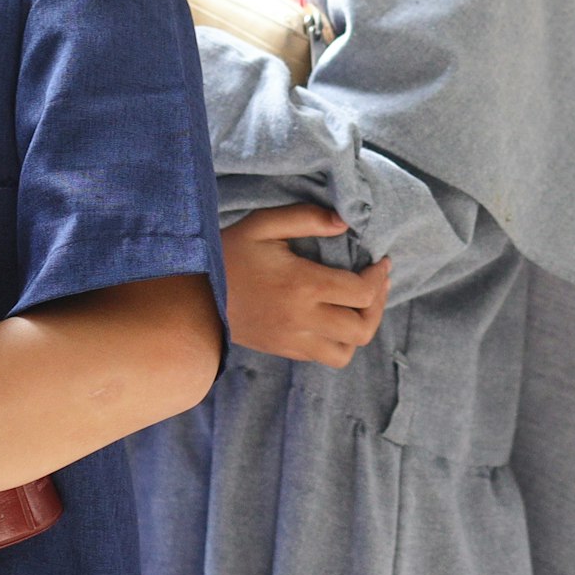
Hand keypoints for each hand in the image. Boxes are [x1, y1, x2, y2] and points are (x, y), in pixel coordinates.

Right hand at [221, 205, 388, 367]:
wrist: (192, 299)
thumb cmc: (227, 255)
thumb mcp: (262, 224)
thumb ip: (305, 217)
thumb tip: (344, 222)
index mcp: (302, 286)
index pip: (361, 292)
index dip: (379, 277)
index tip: (381, 262)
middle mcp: (303, 319)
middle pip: (362, 328)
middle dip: (378, 304)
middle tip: (376, 283)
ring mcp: (293, 340)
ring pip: (347, 351)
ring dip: (360, 329)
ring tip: (359, 305)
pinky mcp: (284, 350)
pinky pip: (326, 356)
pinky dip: (339, 340)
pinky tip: (334, 317)